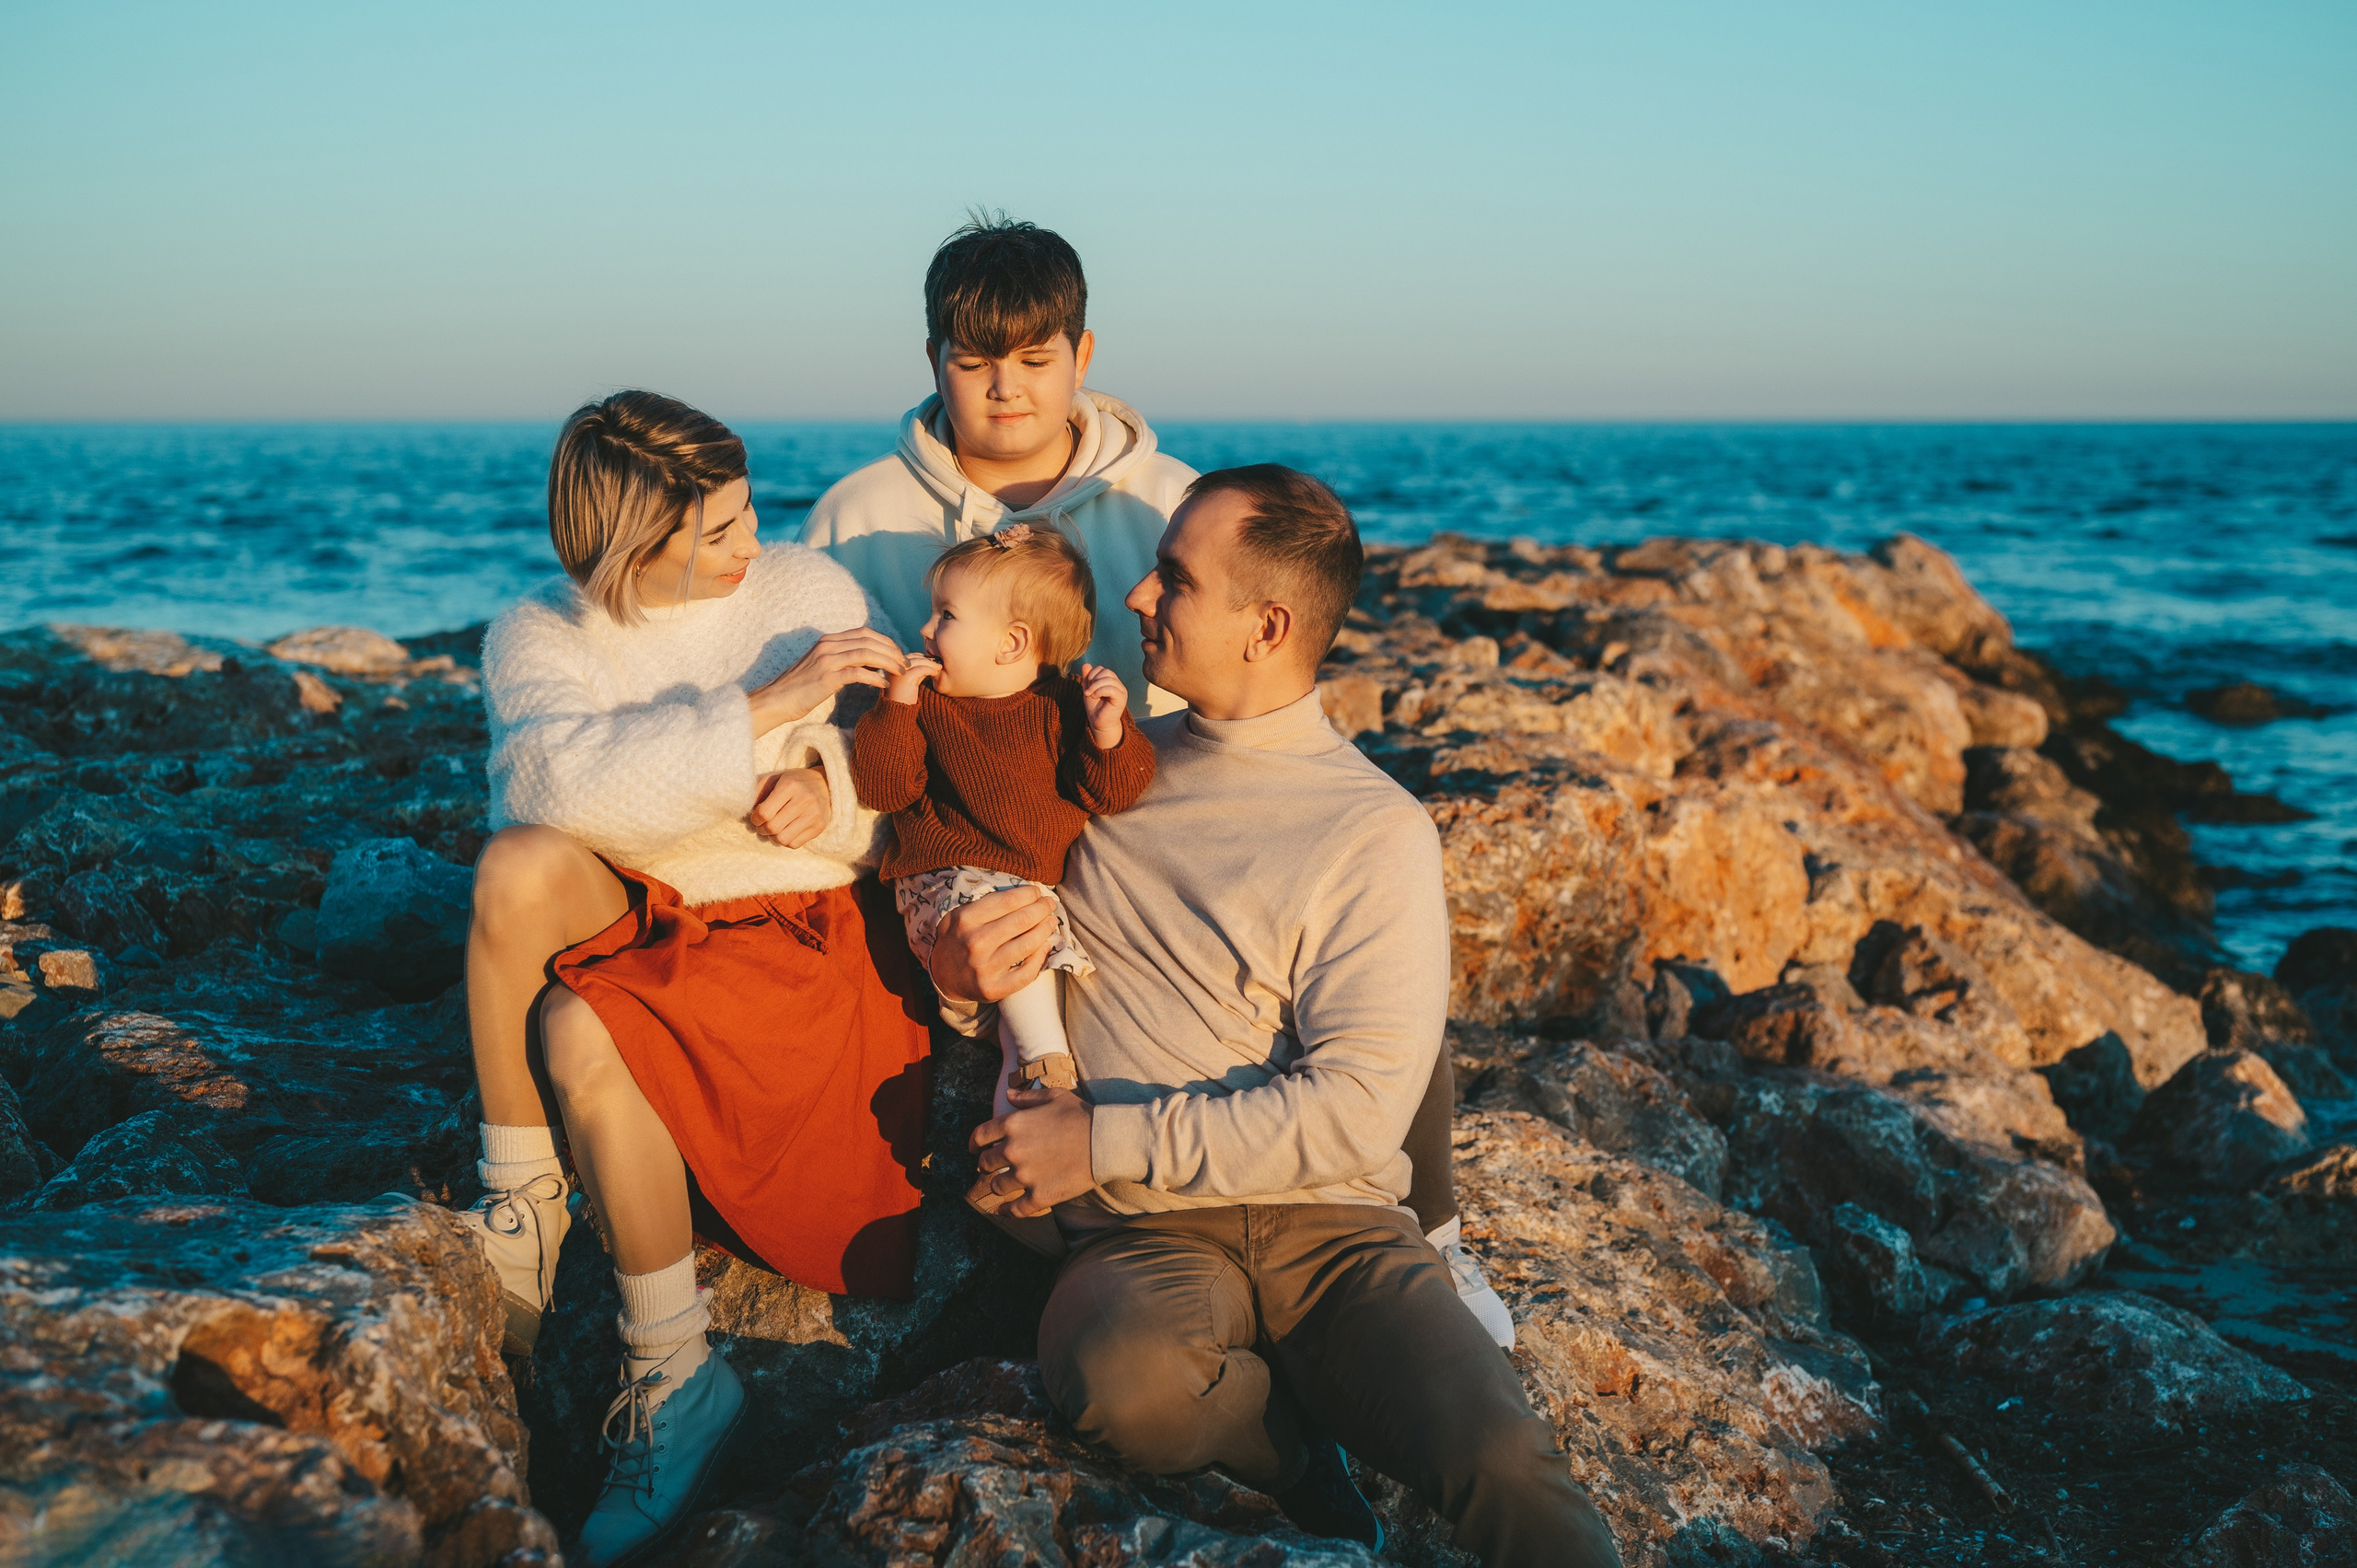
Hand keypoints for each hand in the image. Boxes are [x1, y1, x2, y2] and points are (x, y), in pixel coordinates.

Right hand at [749, 629, 907, 734]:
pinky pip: (858, 673)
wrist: (777, 699)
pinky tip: (884, 685)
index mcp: (828, 640)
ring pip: (866, 653)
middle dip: (892, 650)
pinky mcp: (827, 677)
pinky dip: (875, 678)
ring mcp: (827, 660)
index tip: (898, 653)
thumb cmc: (800, 687)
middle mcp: (828, 645)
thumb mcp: (821, 665)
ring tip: (901, 672)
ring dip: (888, 662)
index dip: (885, 641)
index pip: (864, 633)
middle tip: (906, 663)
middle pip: (869, 640)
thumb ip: (840, 658)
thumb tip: (865, 660)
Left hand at [749, 767, 829, 846]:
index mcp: (790, 785)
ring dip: (772, 837)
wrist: (824, 784)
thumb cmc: (793, 782)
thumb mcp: (774, 779)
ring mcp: (814, 815)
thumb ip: (757, 791)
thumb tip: (744, 809)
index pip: (765, 812)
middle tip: (761, 825)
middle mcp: (804, 800)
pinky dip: (785, 841)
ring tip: (772, 830)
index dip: (755, 818)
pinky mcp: (819, 827)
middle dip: (761, 829)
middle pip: (773, 828)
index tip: (755, 817)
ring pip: (783, 839)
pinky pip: (794, 844)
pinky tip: (785, 831)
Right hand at [887, 652, 940, 705]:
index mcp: (892, 669)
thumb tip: (928, 663)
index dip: (920, 657)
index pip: (907, 657)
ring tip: (939, 667)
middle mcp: (893, 669)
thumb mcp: (909, 682)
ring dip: (930, 663)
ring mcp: (899, 672)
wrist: (898, 713)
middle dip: (926, 659)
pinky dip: (930, 669)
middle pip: (912, 657)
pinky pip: (921, 669)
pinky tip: (935, 673)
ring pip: (917, 662)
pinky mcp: (906, 678)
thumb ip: (915, 672)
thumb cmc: (904, 700)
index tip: (930, 661)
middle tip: (937, 662)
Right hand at [929, 885, 1057, 1002]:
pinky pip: (1027, 973)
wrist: (942, 977)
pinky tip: (1045, 945)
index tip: (1037, 892)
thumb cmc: (957, 939)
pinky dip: (1041, 957)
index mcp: (965, 920)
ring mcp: (985, 968)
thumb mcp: (959, 915)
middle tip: (1049, 904)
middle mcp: (975, 943)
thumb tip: (1025, 894)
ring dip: (1046, 929)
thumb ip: (986, 903)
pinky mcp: (994, 988)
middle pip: (1022, 920)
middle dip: (1042, 908)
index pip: (1007, 901)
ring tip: (1050, 922)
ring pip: (1028, 944)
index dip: (1028, 894)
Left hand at [969, 1086, 1094, 1216]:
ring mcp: (1025, 1176)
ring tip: (1002, 1185)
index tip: (974, 1149)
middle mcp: (1013, 1151)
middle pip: (986, 1163)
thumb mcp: (1054, 1096)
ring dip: (997, 1186)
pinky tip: (1004, 1211)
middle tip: (991, 1167)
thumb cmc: (1081, 1115)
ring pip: (997, 1187)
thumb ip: (1027, 1097)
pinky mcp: (1040, 1196)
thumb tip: (1008, 1094)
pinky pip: (1015, 1209)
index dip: (974, 1143)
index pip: (980, 1136)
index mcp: (1013, 1124)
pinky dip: (1007, 1211)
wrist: (1105, 1141)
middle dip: (986, 1165)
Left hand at [1078, 663, 1127, 748]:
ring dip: (1095, 686)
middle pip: (1106, 672)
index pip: (1102, 669)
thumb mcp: (1089, 690)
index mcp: (1111, 681)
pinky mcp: (1122, 697)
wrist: (1099, 723)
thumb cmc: (1095, 708)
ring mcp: (1121, 690)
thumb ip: (1088, 678)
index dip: (1092, 675)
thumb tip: (1086, 664)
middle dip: (1094, 680)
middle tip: (1088, 691)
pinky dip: (1100, 691)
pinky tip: (1095, 696)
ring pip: (1108, 679)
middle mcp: (1118, 684)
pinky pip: (1111, 688)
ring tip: (1091, 695)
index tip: (1087, 687)